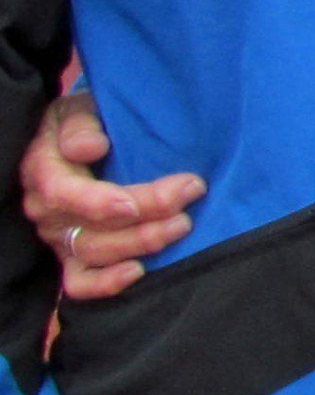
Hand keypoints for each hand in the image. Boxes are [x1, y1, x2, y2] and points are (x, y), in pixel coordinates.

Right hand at [22, 92, 196, 302]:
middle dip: (147, 214)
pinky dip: (106, 284)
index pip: (66, 194)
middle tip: (190, 193)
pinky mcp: (72, 256)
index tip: (148, 198)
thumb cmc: (84, 123)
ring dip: (141, 243)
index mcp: (44, 172)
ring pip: (95, 253)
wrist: (78, 142)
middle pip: (92, 226)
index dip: (103, 202)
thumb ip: (80, 126)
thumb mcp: (77, 110)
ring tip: (182, 224)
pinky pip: (80, 283)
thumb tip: (91, 146)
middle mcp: (48, 212)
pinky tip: (139, 272)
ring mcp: (60, 237)